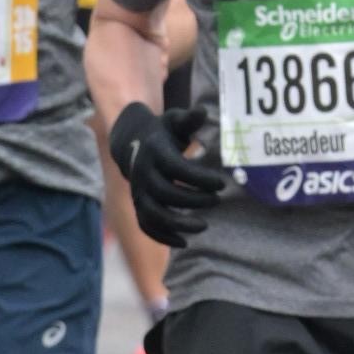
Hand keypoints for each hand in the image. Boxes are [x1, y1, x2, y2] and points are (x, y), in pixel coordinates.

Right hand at [109, 96, 228, 245]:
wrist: (131, 143)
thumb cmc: (162, 132)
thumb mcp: (174, 121)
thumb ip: (188, 119)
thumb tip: (202, 112)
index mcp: (154, 152)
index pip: (177, 169)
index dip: (199, 178)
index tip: (222, 184)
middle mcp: (143, 174)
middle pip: (167, 194)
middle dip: (194, 200)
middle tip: (217, 201)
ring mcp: (138, 192)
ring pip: (155, 214)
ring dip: (179, 224)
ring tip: (203, 226)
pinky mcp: (138, 205)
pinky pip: (146, 225)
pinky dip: (163, 237)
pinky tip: (184, 242)